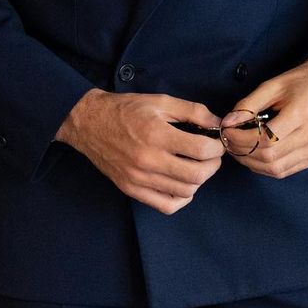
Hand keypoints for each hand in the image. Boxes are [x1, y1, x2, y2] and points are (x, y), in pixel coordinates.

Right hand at [56, 88, 223, 214]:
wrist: (89, 123)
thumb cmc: (126, 110)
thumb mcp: (161, 101)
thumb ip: (193, 111)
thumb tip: (218, 123)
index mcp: (157, 134)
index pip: (200, 150)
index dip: (217, 148)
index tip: (217, 142)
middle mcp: (148, 160)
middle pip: (196, 175)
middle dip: (212, 165)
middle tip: (212, 155)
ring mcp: (139, 179)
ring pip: (184, 192)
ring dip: (199, 180)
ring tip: (197, 165)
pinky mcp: (131, 189)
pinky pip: (166, 206)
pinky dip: (181, 199)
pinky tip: (182, 184)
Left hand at [221, 60, 307, 178]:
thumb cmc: (300, 83)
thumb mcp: (272, 85)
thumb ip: (248, 104)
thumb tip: (228, 123)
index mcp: (302, 112)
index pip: (266, 139)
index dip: (240, 139)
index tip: (227, 131)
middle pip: (269, 157)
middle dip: (242, 152)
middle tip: (229, 141)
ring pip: (276, 169)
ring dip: (252, 163)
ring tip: (240, 149)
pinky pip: (286, 171)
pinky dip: (266, 167)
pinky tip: (257, 155)